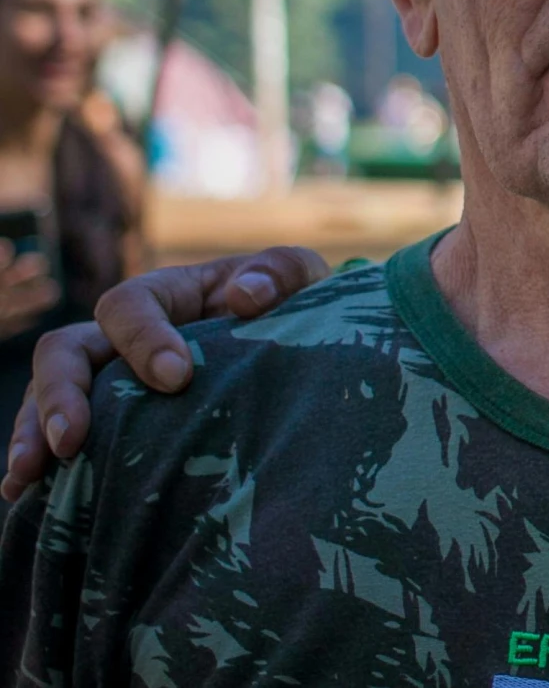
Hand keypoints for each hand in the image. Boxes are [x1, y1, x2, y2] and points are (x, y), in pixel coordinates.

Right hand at [1, 246, 328, 500]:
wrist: (297, 354)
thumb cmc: (292, 308)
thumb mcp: (299, 279)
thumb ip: (279, 273)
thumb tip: (245, 297)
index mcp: (165, 294)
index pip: (128, 306)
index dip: (143, 339)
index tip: (177, 379)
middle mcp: (121, 336)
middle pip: (65, 352)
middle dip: (60, 394)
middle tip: (71, 441)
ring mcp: (107, 380)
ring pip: (45, 397)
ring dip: (30, 434)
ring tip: (25, 477)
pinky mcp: (108, 423)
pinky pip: (56, 438)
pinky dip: (38, 464)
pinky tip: (24, 498)